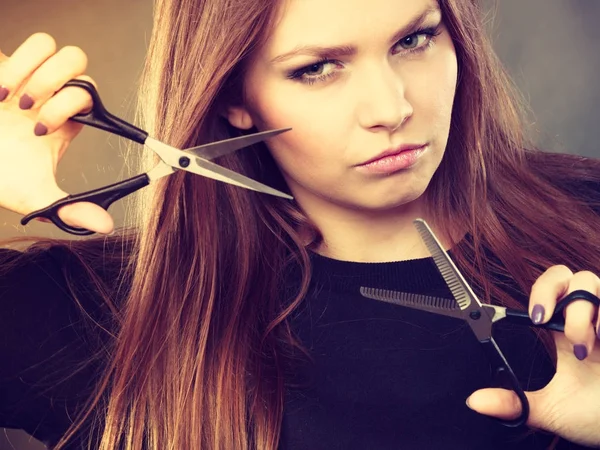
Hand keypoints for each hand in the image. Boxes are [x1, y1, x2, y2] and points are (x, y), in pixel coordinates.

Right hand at [0, 33, 113, 233]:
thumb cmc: (1, 175)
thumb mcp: (34, 195)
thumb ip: (69, 209)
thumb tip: (105, 226)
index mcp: (64, 120)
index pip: (90, 97)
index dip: (72, 107)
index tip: (45, 129)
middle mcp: (49, 93)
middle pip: (78, 64)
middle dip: (56, 84)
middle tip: (31, 108)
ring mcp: (25, 74)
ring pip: (54, 47)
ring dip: (35, 72)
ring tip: (11, 99)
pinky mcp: (3, 64)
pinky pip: (28, 43)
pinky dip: (15, 61)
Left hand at [466, 265, 599, 446]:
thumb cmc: (597, 417)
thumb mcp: (551, 410)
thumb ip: (515, 403)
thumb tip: (475, 401)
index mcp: (564, 330)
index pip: (548, 290)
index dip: (538, 293)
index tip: (534, 317)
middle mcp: (587, 318)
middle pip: (564, 273)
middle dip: (549, 289)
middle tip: (543, 319)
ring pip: (589, 280)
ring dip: (579, 312)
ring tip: (582, 347)